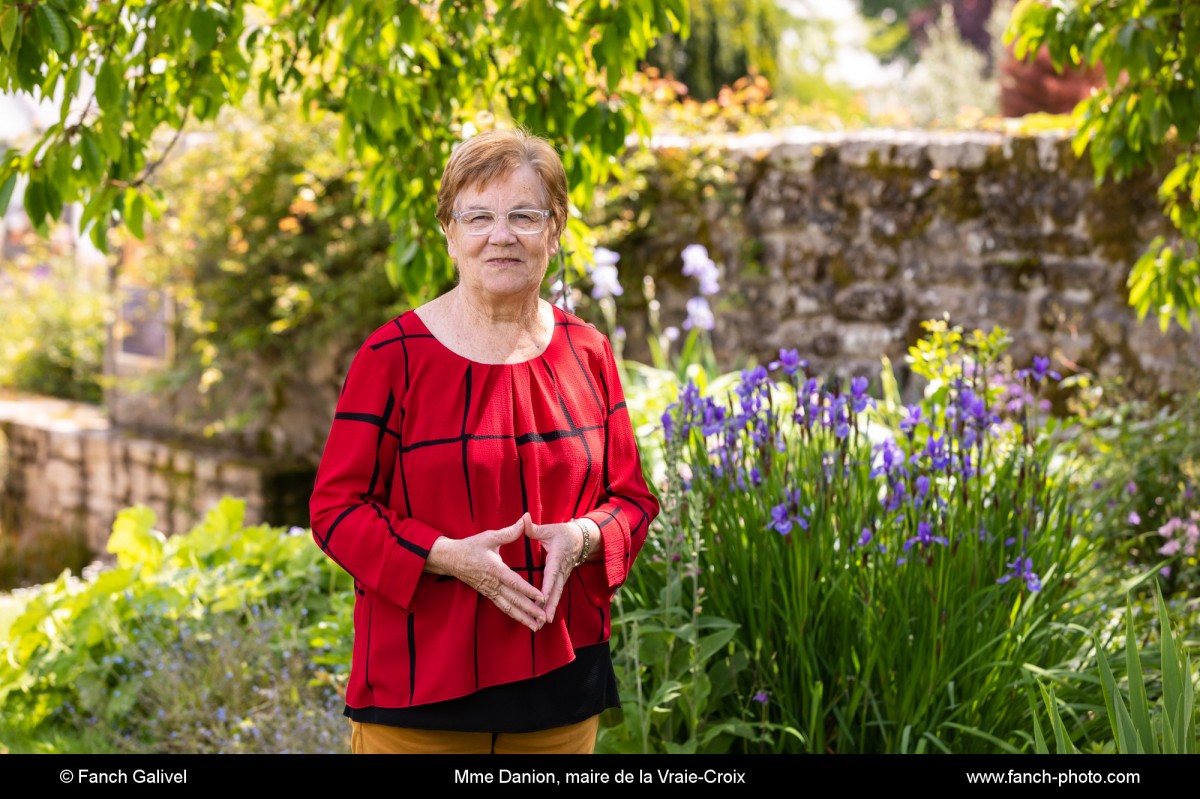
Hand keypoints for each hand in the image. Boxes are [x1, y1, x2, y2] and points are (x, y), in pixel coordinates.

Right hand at [426, 513, 546, 631]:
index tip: (541, 598)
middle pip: (514, 600)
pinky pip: (502, 607)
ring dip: (522, 617)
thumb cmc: (470, 546)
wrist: (450, 559)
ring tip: (536, 627)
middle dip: (529, 610)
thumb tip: (525, 519)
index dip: (529, 591)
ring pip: (508, 607)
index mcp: (495, 570)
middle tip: (543, 619)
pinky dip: (513, 615)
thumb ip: (509, 531)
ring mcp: (490, 591)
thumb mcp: (489, 536)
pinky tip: (523, 621)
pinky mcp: (487, 594)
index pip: (515, 583)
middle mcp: (493, 584)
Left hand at [526, 519, 584, 623]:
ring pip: (557, 595)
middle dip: (550, 605)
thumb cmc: (563, 533)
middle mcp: (561, 571)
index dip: (547, 587)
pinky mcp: (561, 580)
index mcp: (556, 558)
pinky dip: (551, 606)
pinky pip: (556, 595)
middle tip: (544, 619)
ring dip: (550, 609)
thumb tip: (523, 518)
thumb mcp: (549, 529)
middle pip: (556, 590)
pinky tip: (545, 617)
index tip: (542, 598)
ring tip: (543, 623)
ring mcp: (562, 577)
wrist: (581, 539)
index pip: (551, 574)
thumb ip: (534, 528)